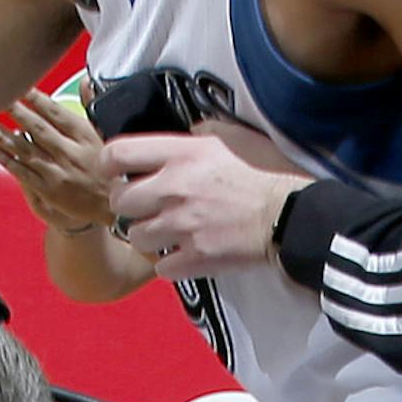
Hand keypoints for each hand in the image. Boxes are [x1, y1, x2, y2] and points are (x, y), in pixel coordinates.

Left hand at [0, 86, 118, 231]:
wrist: (112, 205)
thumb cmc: (106, 167)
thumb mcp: (103, 135)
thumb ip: (90, 107)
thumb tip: (86, 80)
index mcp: (85, 137)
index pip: (57, 113)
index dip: (37, 99)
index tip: (21, 87)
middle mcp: (70, 153)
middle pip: (37, 128)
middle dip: (15, 112)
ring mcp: (57, 173)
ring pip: (24, 149)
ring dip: (1, 134)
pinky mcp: (47, 190)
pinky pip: (22, 171)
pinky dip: (6, 158)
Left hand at [98, 122, 302, 276]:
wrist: (291, 214)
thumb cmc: (266, 171)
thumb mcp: (232, 136)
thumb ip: (198, 134)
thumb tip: (182, 137)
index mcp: (181, 154)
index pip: (118, 154)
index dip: (109, 164)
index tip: (116, 172)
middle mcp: (174, 189)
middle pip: (119, 201)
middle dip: (128, 204)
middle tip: (144, 206)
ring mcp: (182, 227)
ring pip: (136, 237)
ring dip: (147, 236)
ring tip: (165, 232)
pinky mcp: (195, 258)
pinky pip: (162, 267)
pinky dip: (169, 264)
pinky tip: (183, 254)